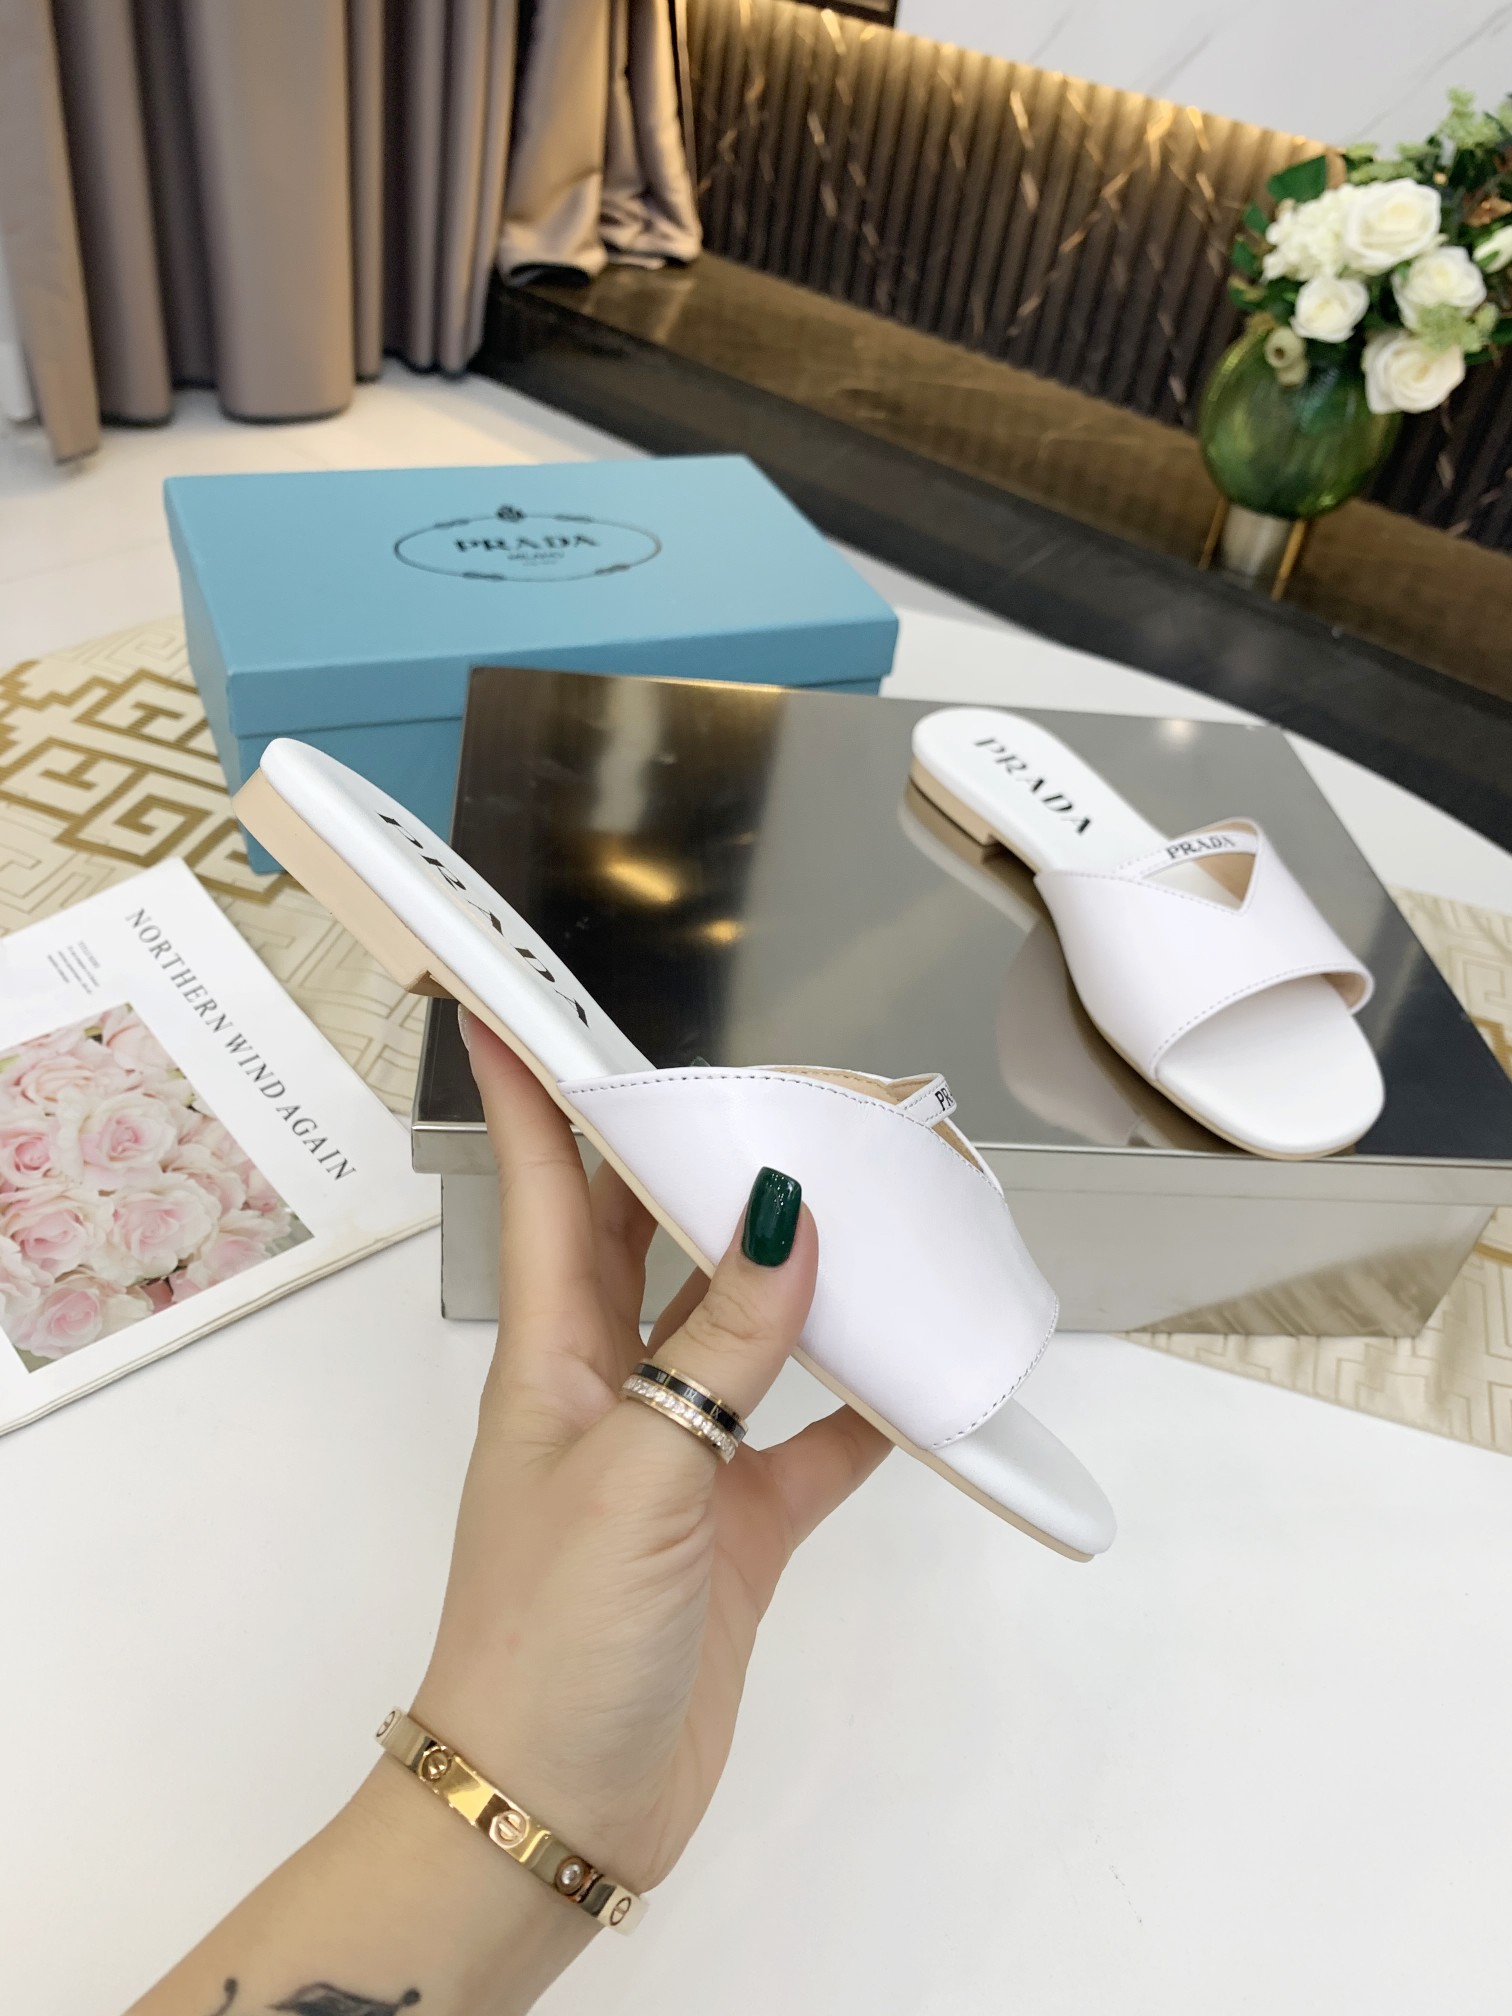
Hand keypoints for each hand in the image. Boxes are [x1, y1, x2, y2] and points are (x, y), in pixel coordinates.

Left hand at [411, 1012, 889, 1892]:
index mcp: (553, 1355)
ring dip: (794, 1268)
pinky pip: (810, 1440)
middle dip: (694, 1155)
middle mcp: (609, 1387)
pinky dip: (862, 1403)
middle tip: (767, 1084)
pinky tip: (919, 1368)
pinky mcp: (735, 1527)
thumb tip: (783, 1214)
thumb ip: (717, 1348)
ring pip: (740, 1326)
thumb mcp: (637, 1476)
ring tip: (865, 1198)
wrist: (557, 1811)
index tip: (511, 1002)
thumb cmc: (554, 1639)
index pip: (540, 1188)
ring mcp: (675, 1456)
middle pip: (649, 1237)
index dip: (528, 1091)